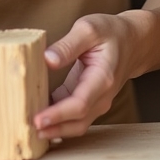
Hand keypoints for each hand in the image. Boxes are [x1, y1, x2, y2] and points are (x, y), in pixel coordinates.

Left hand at [33, 11, 151, 140]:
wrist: (132, 41)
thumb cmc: (110, 32)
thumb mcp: (88, 29)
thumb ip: (68, 45)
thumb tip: (47, 59)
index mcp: (102, 78)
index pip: (79, 104)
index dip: (58, 115)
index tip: (38, 120)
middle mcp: (102, 95)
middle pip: (77, 121)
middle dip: (53, 128)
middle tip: (26, 130)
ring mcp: (98, 102)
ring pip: (76, 124)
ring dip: (55, 128)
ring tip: (29, 128)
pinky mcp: (89, 100)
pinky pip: (74, 116)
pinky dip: (58, 120)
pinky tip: (40, 116)